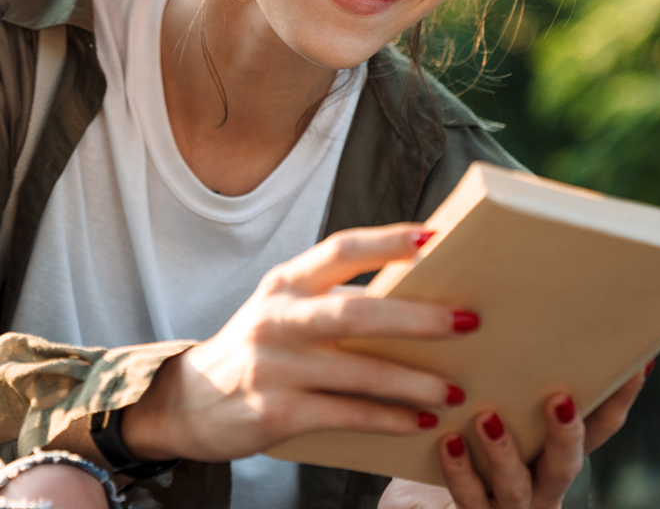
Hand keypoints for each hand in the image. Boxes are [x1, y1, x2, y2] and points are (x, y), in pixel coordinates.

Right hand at [121, 223, 479, 462]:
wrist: (191, 401)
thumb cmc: (259, 351)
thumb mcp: (284, 313)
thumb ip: (334, 302)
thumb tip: (420, 301)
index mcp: (284, 284)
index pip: (340, 250)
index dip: (388, 242)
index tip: (436, 239)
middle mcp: (276, 318)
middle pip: (355, 312)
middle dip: (417, 317)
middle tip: (468, 322)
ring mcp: (273, 366)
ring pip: (357, 371)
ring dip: (412, 381)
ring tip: (454, 390)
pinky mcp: (275, 411)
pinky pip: (344, 414)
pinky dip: (387, 418)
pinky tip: (419, 421)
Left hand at [379, 366, 649, 508]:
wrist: (431, 505)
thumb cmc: (466, 441)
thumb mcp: (494, 405)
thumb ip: (505, 371)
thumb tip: (498, 302)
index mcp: (554, 453)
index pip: (601, 427)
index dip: (622, 398)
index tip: (639, 361)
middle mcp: (542, 483)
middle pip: (567, 462)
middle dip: (567, 432)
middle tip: (559, 399)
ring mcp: (510, 504)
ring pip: (515, 485)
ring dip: (503, 452)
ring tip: (486, 418)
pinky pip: (467, 496)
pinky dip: (458, 471)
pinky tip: (447, 443)